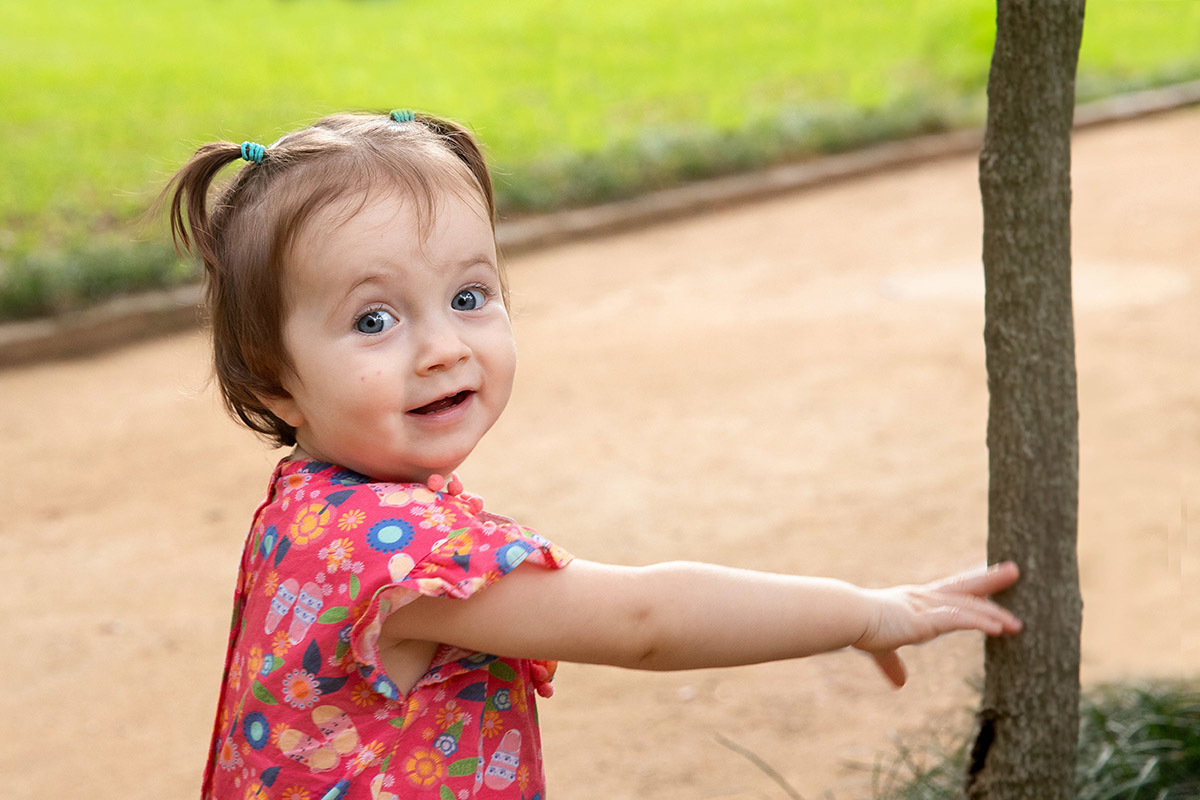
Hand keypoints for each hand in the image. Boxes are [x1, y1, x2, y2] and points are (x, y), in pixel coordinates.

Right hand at [852, 561, 1021, 687]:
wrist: (848, 616)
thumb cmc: (859, 627)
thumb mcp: (881, 648)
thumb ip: (893, 664)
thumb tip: (900, 683)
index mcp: (916, 601)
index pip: (950, 591)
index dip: (970, 584)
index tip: (989, 575)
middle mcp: (925, 598)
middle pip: (966, 588)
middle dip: (991, 580)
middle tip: (1014, 570)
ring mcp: (927, 607)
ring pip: (968, 606)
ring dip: (995, 614)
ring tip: (1017, 625)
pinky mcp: (927, 619)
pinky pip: (960, 619)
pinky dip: (981, 622)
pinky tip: (999, 629)